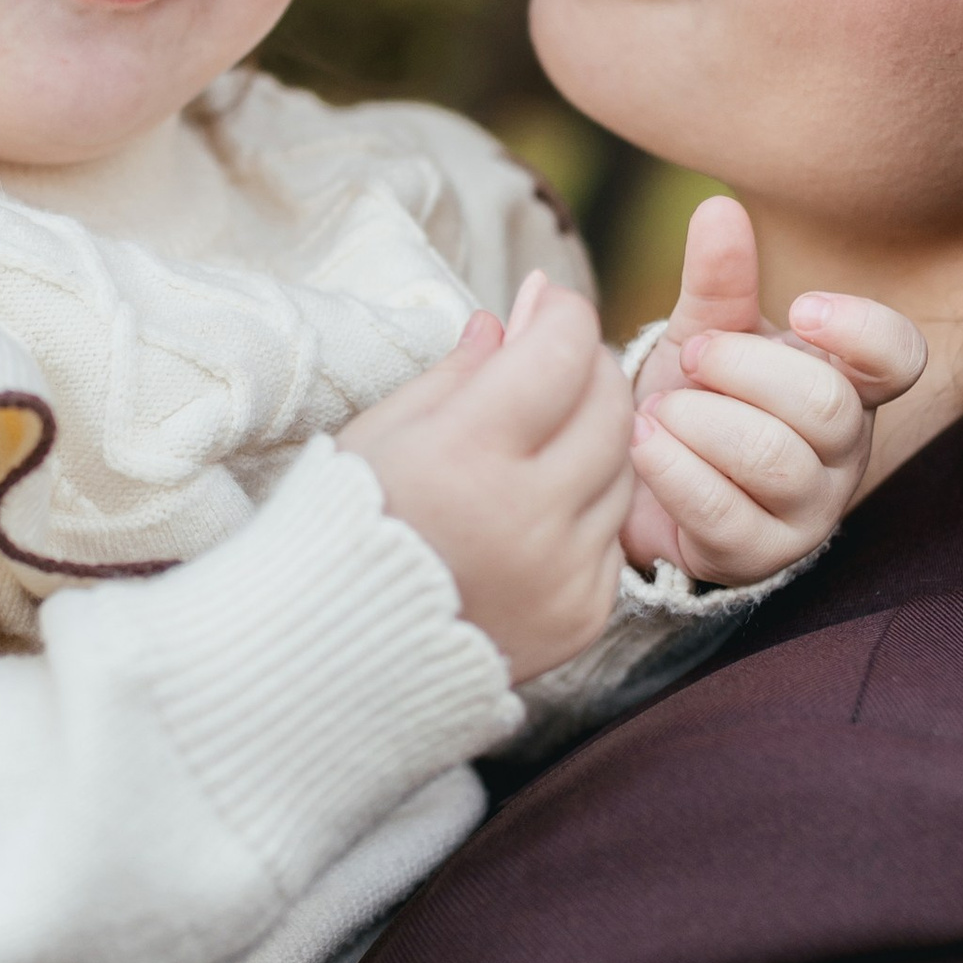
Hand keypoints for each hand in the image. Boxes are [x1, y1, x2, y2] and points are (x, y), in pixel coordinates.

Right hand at [339, 275, 635, 683]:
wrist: (339, 658)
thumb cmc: (348, 526)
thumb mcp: (382, 433)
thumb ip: (460, 371)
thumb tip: (518, 315)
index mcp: (463, 455)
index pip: (560, 351)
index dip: (560, 311)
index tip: (543, 303)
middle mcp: (525, 515)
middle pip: (609, 405)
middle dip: (587, 365)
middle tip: (552, 359)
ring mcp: (562, 572)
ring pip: (623, 467)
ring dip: (592, 436)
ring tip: (539, 436)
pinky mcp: (582, 616)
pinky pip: (610, 535)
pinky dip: (586, 509)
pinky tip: (535, 509)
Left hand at [626, 196, 925, 587]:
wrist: (638, 479)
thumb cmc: (694, 396)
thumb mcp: (703, 330)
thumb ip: (718, 279)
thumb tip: (719, 207)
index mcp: (846, 382)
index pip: (898, 357)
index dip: (861, 331)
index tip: (802, 308)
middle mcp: (843, 450)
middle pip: (826, 405)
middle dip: (742, 369)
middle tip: (689, 357)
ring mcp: (807, 510)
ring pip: (774, 459)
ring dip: (699, 422)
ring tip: (656, 409)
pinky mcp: (757, 555)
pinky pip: (724, 514)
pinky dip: (673, 469)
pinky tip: (642, 442)